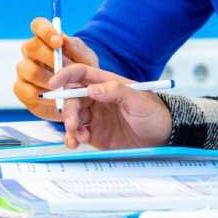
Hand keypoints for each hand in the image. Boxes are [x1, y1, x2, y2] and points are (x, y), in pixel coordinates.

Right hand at [13, 17, 98, 120]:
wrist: (82, 98)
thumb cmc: (83, 73)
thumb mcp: (87, 60)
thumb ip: (77, 49)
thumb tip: (64, 39)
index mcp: (45, 39)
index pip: (38, 25)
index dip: (45, 31)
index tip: (58, 41)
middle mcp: (31, 53)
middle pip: (30, 46)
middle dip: (48, 57)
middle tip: (63, 69)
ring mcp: (24, 71)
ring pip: (27, 70)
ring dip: (46, 79)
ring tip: (62, 88)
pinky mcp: (22, 90)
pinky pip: (24, 91)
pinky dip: (41, 97)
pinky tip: (54, 100)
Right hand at [52, 63, 171, 149]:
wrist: (164, 138)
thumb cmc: (155, 114)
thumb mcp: (139, 100)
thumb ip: (116, 91)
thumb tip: (92, 88)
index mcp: (107, 83)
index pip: (81, 74)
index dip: (65, 75)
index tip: (54, 83)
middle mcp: (98, 98)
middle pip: (72, 97)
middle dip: (68, 110)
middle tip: (72, 124)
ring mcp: (95, 115)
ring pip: (72, 116)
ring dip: (70, 125)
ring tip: (77, 137)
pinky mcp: (95, 133)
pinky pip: (77, 133)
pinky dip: (72, 137)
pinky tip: (75, 143)